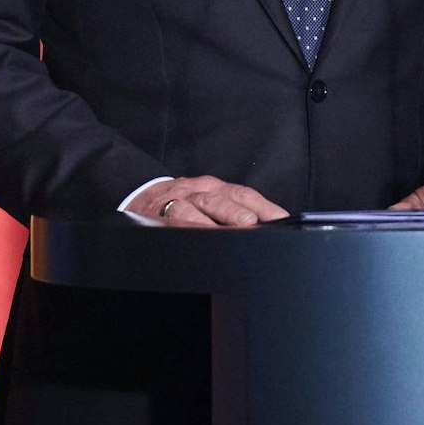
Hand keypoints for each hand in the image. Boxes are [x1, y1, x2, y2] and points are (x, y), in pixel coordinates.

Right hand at [127, 176, 288, 226]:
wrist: (141, 195)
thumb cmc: (181, 203)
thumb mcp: (207, 201)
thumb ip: (230, 212)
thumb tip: (263, 229)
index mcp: (215, 187)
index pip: (244, 195)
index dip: (264, 207)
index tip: (282, 220)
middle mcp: (199, 190)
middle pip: (223, 199)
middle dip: (240, 213)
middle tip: (255, 225)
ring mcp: (180, 200)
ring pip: (200, 206)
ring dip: (217, 219)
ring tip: (233, 230)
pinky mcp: (161, 213)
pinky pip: (177, 218)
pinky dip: (190, 226)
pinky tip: (201, 237)